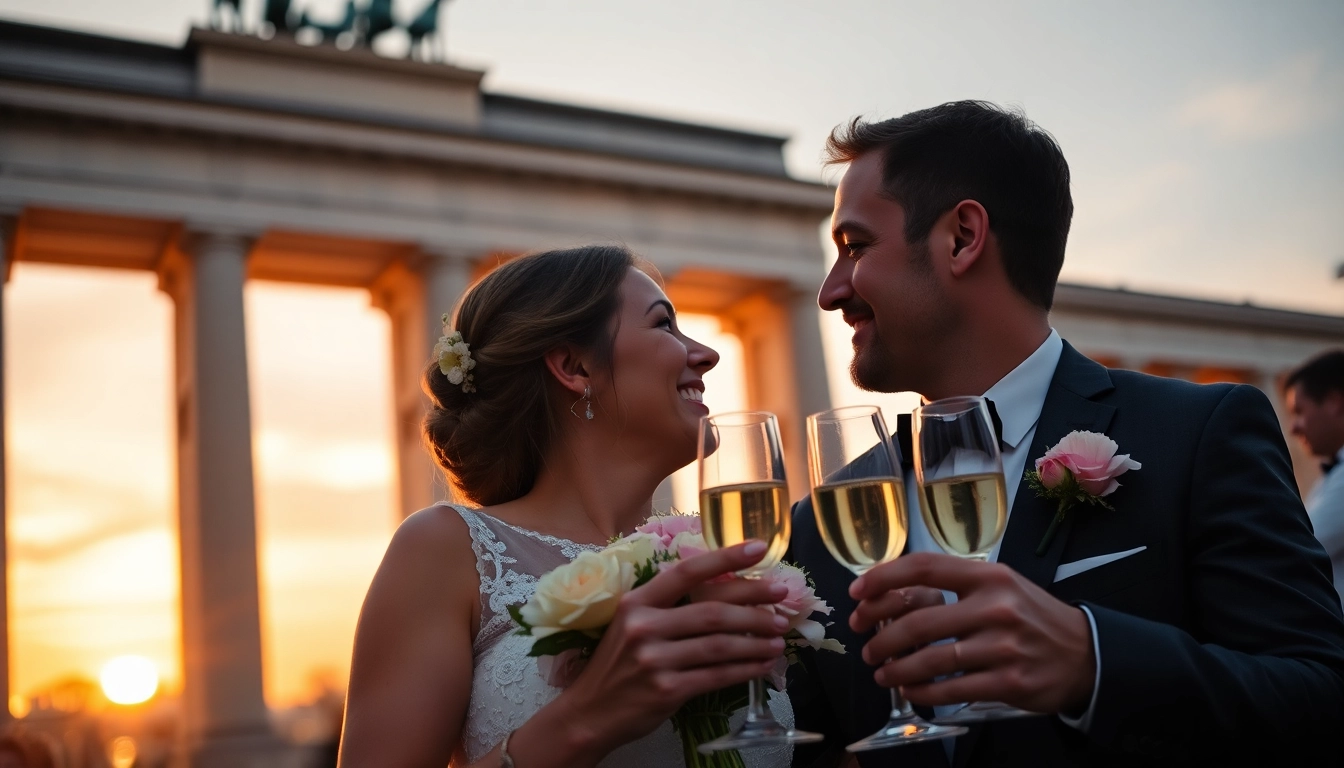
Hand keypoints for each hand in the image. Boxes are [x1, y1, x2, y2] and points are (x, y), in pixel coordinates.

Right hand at [552, 540, 788, 756]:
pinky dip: (746, 670)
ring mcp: (655, 660)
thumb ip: (666, 605)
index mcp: (636, 602)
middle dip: (754, 604)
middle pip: (712, 610)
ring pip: (720, 645)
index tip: (759, 548)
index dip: (725, 558)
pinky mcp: (667, 690)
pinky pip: (717, 676)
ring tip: (778, 637)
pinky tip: (762, 665)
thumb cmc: (617, 664)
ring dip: (756, 641)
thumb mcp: (631, 623)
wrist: (590, 712)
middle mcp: (644, 627)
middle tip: (783, 601)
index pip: (687, 571)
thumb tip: (722, 589)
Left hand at [848, 552, 1095, 714]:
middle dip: (881, 636)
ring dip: (896, 668)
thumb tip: (893, 594)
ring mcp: (1003, 646)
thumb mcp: (1000, 586)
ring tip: (881, 673)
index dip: (884, 578)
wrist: (1084, 653)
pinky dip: (923, 692)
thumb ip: (955, 586)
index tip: (857, 593)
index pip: (924, 568)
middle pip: (919, 620)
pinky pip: (952, 689)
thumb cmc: (1030, 616)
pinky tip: (910, 690)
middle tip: (866, 647)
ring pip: (931, 659)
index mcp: (988, 576)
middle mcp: (995, 607)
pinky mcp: (1008, 682)